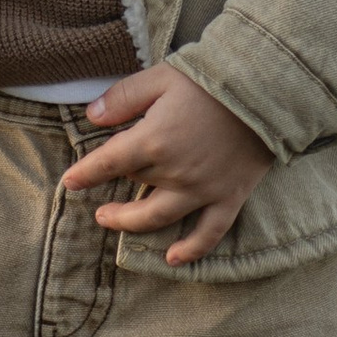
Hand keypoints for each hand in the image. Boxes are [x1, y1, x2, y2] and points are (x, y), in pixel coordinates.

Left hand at [61, 61, 273, 268]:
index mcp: (153, 140)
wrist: (266, 89)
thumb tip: (92, 115)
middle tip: (101, 208)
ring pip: (159, 217)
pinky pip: (209, 231)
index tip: (70, 183)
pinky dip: (192, 249)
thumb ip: (124, 98)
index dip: (85, 175)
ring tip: (116, 224)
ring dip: (133, 224)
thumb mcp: (161, 78)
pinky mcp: (228, 197)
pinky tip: (173, 258)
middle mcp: (174, 171)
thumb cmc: (211, 79)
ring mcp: (202, 189)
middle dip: (115, 194)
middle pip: (135, 187)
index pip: (107, 164)